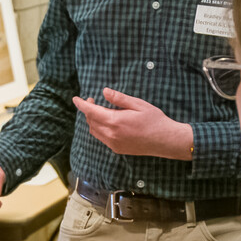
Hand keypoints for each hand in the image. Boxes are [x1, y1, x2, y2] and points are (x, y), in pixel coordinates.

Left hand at [72, 89, 194, 159]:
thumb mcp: (138, 104)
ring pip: (94, 131)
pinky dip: (100, 129)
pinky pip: (102, 138)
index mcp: (115, 121)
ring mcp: (113, 144)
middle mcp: (111, 134)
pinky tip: (109, 122)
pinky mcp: (117, 149)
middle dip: (88, 110)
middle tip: (94, 100)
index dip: (81, 104)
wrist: (165, 140)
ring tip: (101, 110)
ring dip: (93, 120)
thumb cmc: (154, 120)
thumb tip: (104, 91)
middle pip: (91, 121)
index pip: (91, 111)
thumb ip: (119, 98)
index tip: (75, 99)